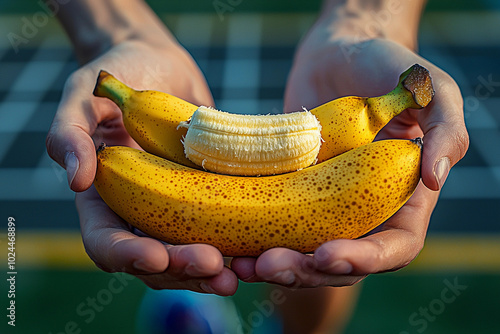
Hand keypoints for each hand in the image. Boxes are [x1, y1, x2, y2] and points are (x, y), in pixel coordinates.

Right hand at [46, 39, 237, 295]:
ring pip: (188, 256)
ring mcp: (175, 208)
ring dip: (210, 272)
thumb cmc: (119, 74)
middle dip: (181, 270)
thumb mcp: (85, 94)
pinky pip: (219, 230)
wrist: (163, 64)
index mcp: (102, 198)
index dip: (129, 256)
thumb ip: (69, 132)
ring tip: (238, 274)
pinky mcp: (206, 197)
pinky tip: (256, 251)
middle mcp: (138, 212)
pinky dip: (235, 246)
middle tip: (214, 266)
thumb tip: (75, 180)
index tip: (158, 256)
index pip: (106, 242)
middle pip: (154, 261)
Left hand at [231, 35, 468, 287]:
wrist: (336, 52)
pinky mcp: (293, 193)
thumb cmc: (387, 65)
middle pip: (341, 262)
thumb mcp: (430, 88)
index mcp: (403, 199)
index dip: (363, 260)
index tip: (325, 253)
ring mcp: (325, 204)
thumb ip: (447, 129)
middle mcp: (363, 210)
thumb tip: (435, 178)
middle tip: (269, 263)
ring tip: (242, 264)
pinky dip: (254, 240)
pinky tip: (230, 245)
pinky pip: (275, 225)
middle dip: (306, 270)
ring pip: (303, 252)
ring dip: (276, 265)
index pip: (392, 248)